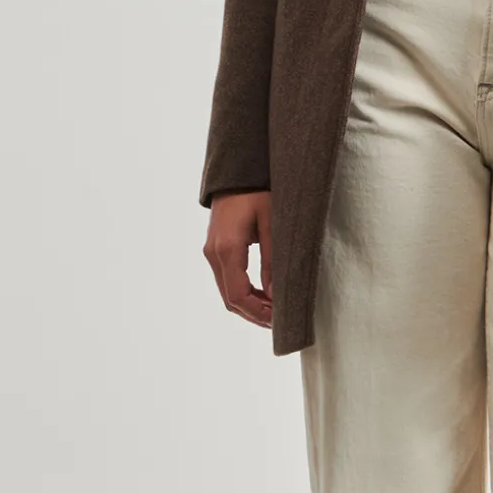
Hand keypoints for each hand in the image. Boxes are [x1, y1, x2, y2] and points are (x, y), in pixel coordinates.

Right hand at [203, 189, 272, 328]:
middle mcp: (214, 254)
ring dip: (250, 305)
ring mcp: (212, 253)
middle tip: (281, 320)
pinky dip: (244, 292)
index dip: (258, 313)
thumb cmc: (257, 192)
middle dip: (255, 314)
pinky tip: (263, 294)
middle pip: (230, 299)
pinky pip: (227, 280)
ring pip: (227, 292)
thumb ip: (272, 259)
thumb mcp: (272, 222)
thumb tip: (275, 294)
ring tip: (275, 310)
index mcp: (227, 249)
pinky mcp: (215, 250)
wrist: (237, 172)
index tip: (279, 320)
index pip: (238, 296)